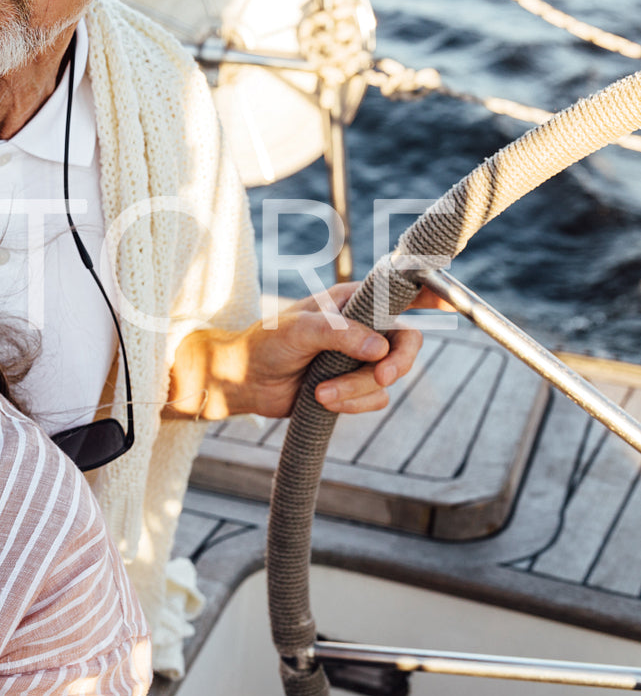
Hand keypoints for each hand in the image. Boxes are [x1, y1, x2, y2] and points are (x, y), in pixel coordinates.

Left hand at [168, 283, 453, 418]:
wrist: (244, 382)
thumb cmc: (265, 344)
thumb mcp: (299, 330)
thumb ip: (340, 334)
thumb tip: (380, 349)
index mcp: (352, 302)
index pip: (399, 292)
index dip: (429, 293)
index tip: (451, 299)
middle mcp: (362, 328)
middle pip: (407, 343)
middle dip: (397, 364)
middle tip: (382, 378)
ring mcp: (359, 359)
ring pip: (389, 378)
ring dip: (357, 390)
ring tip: (320, 394)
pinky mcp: (352, 386)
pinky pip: (374, 399)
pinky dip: (352, 404)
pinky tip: (323, 401)